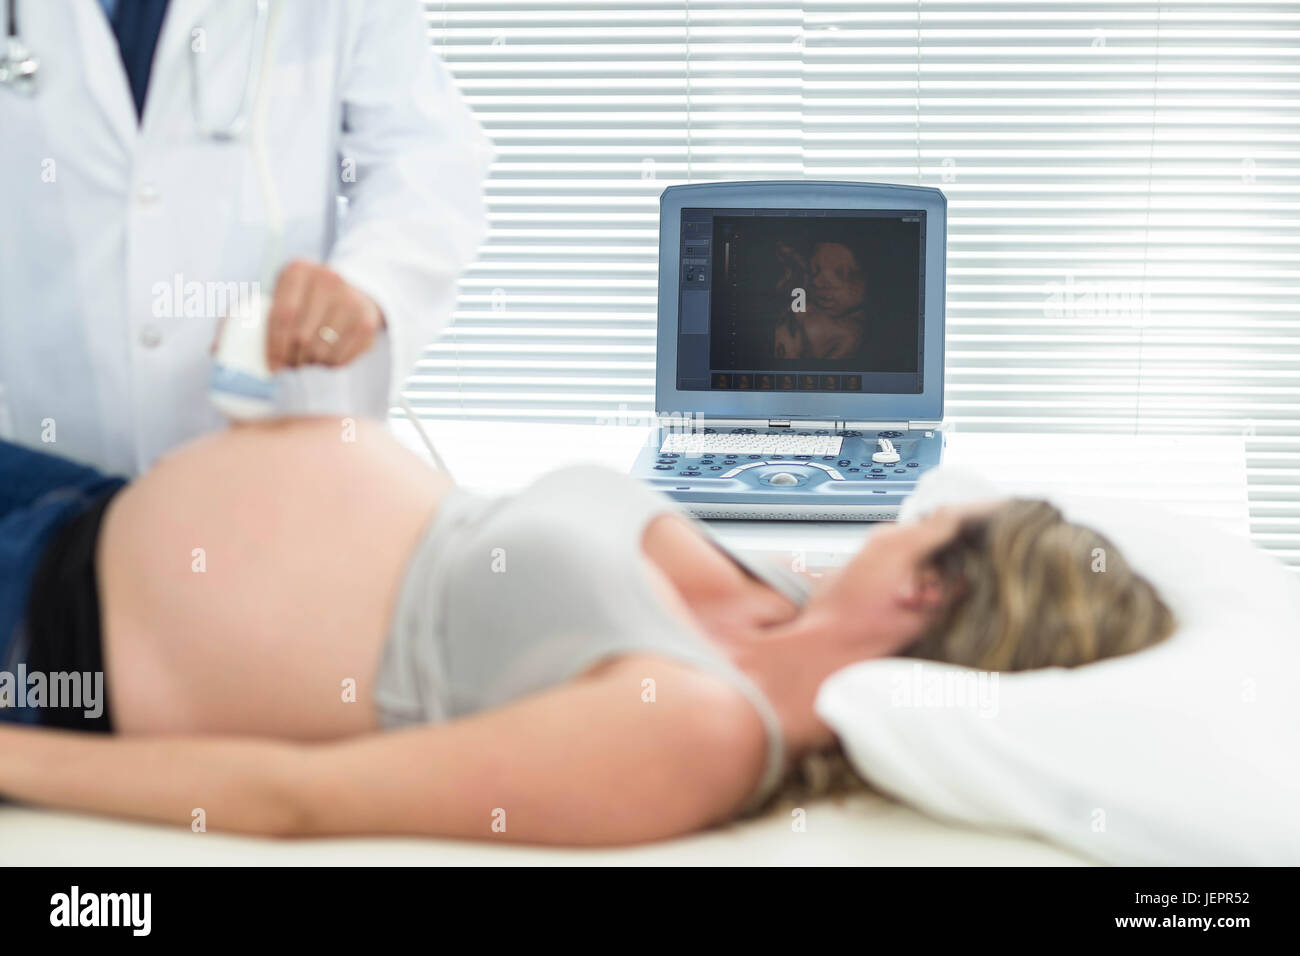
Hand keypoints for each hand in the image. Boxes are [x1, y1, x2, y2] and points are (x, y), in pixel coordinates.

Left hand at [266, 260, 384, 369]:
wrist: (351, 292)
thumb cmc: (307, 300)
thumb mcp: (285, 295)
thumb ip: (265, 318)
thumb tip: (250, 356)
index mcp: (299, 270)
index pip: (283, 315)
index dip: (275, 345)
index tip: (272, 364)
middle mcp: (328, 280)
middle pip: (302, 335)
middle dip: (292, 358)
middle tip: (289, 364)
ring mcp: (351, 300)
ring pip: (321, 350)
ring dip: (310, 362)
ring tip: (306, 358)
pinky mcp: (366, 323)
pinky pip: (341, 358)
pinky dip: (329, 364)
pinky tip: (325, 357)